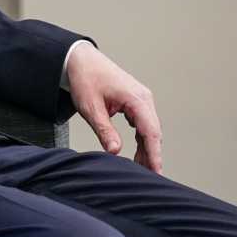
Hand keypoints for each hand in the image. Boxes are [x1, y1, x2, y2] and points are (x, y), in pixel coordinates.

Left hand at [67, 43, 163, 172]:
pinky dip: (141, 138)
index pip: (151, 132)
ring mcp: (141, 99)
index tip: (156, 172)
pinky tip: (137, 151)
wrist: (79, 59)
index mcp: (136, 99)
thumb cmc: (84, 78)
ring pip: (149, 129)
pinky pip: (143, 123)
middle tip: (148, 177)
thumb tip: (116, 151)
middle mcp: (144, 98)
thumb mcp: (91, 108)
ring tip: (141, 168)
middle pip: (153, 132)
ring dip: (146, 148)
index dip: (154, 154)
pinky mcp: (135, 101)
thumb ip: (104, 130)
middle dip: (152, 155)